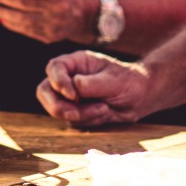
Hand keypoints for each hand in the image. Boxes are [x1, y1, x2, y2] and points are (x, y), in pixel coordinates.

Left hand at [0, 0, 95, 43]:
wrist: (85, 16)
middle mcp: (56, 8)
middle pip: (22, 4)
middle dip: (0, 0)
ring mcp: (52, 24)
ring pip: (21, 19)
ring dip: (1, 13)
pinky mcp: (48, 36)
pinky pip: (25, 30)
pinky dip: (11, 24)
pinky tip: (2, 18)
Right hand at [38, 50, 155, 127]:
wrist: (140, 98)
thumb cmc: (129, 82)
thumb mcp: (114, 81)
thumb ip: (94, 84)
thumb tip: (75, 84)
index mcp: (76, 63)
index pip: (54, 68)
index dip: (58, 82)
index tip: (74, 95)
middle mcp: (68, 78)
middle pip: (44, 92)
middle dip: (58, 106)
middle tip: (74, 114)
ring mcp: (70, 97)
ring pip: (58, 110)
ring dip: (81, 115)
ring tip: (105, 109)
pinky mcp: (76, 112)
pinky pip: (72, 122)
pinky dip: (89, 121)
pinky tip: (105, 113)